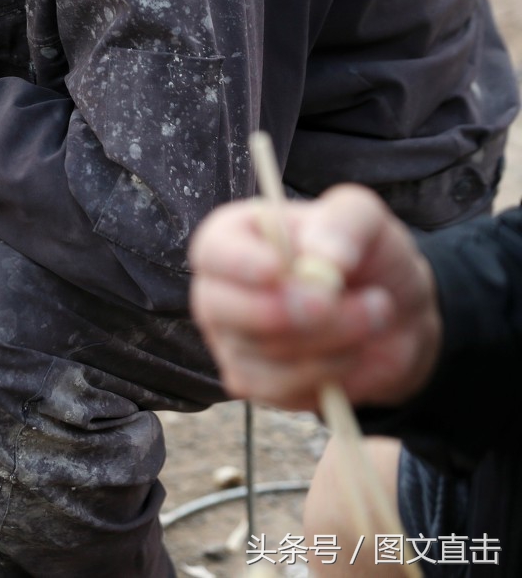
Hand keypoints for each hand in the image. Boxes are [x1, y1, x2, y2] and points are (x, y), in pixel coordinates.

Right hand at [188, 184, 441, 411]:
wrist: (395, 317)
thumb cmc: (367, 258)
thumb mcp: (366, 218)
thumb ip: (343, 223)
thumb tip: (323, 258)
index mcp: (235, 237)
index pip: (212, 251)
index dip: (238, 263)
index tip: (277, 269)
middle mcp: (220, 289)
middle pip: (219, 307)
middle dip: (284, 310)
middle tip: (334, 301)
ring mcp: (230, 340)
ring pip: (260, 352)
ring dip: (329, 339)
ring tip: (374, 314)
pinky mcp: (252, 382)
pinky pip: (276, 388)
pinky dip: (326, 373)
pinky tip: (353, 350)